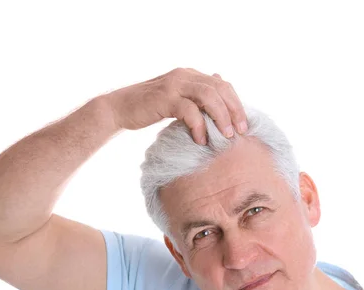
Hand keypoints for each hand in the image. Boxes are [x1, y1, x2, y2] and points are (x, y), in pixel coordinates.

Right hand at [106, 68, 247, 144]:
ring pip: (208, 96)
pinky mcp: (164, 98)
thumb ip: (195, 100)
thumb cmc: (149, 109)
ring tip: (226, 136)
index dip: (236, 104)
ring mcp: (174, 84)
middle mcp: (184, 75)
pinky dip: (199, 125)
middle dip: (234, 110)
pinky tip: (201, 140)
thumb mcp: (176, 102)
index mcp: (190, 75)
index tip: (244, 125)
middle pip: (220, 88)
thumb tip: (218, 101)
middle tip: (240, 131)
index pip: (222, 85)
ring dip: (221, 117)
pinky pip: (189, 110)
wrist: (119, 108)